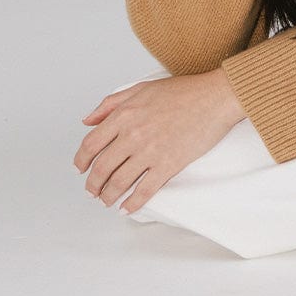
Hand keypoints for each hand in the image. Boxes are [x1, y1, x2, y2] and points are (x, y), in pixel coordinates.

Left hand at [73, 69, 246, 214]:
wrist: (215, 97)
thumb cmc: (183, 91)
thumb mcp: (141, 88)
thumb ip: (111, 103)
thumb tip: (88, 120)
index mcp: (124, 115)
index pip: (91, 144)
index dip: (81, 160)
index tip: (80, 168)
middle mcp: (133, 134)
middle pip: (101, 168)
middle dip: (93, 184)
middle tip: (92, 191)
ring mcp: (150, 151)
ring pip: (119, 182)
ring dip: (108, 196)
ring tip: (106, 201)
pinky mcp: (168, 165)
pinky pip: (144, 191)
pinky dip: (132, 204)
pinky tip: (126, 208)